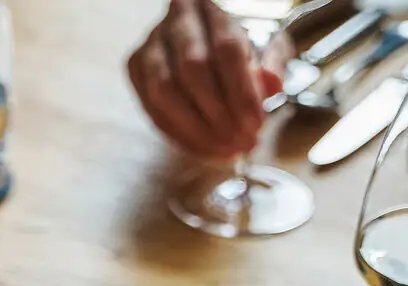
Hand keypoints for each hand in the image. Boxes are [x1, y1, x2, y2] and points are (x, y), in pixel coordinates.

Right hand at [128, 0, 289, 158]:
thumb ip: (271, 64)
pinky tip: (202, 147)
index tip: (255, 125)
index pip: (227, 49)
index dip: (241, 91)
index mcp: (213, 8)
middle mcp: (177, 20)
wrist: (203, 39)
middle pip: (192, 70)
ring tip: (223, 150)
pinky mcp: (135, 67)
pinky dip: (178, 134)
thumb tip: (271, 85)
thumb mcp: (265, 46)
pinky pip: (152, 109)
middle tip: (240, 143)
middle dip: (218, 115)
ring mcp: (151, 44)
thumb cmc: (237, 46)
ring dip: (195, 129)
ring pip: (164, 92)